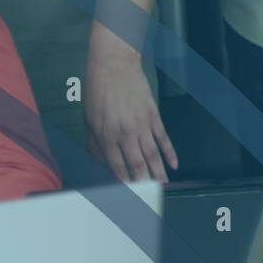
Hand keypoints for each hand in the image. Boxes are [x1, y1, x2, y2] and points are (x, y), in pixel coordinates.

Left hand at [85, 49, 176, 182]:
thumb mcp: (88, 118)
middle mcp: (125, 132)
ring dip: (159, 172)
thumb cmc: (97, 89)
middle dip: (144, 183)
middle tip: (149, 198)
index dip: (123, 182)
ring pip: (153, 154)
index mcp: (106, 134)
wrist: (114, 63)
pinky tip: (174, 164)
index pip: (116, 165)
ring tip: (164, 186)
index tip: (128, 195)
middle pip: (137, 164)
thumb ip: (94, 144)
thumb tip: (98, 165)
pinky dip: (170, 152)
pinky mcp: (153, 115)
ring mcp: (141, 124)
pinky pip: (163, 138)